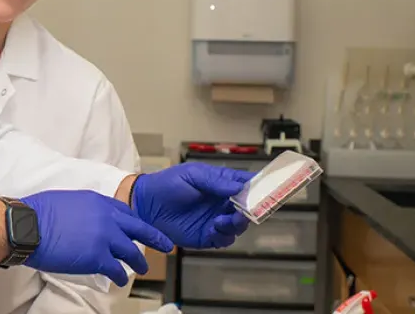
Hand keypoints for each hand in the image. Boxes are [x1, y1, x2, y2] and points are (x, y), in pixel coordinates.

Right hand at [20, 190, 174, 286]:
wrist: (27, 227)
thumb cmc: (37, 213)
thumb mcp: (66, 200)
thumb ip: (83, 208)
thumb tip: (85, 220)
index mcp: (98, 201)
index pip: (125, 212)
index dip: (135, 222)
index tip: (141, 229)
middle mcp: (106, 217)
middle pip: (138, 229)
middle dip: (154, 238)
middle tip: (165, 245)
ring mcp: (104, 238)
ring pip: (131, 252)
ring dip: (138, 262)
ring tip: (141, 269)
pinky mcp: (98, 258)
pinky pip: (116, 269)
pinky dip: (119, 276)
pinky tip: (118, 280)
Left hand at [131, 162, 254, 248]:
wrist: (144, 204)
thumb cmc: (167, 184)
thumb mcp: (191, 175)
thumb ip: (214, 180)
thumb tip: (238, 187)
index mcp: (221, 184)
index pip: (247, 185)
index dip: (261, 187)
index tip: (271, 190)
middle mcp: (222, 203)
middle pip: (248, 209)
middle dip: (251, 210)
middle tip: (244, 211)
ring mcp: (215, 220)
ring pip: (238, 226)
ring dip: (236, 224)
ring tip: (222, 220)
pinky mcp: (206, 236)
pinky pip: (223, 240)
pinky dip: (223, 236)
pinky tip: (214, 228)